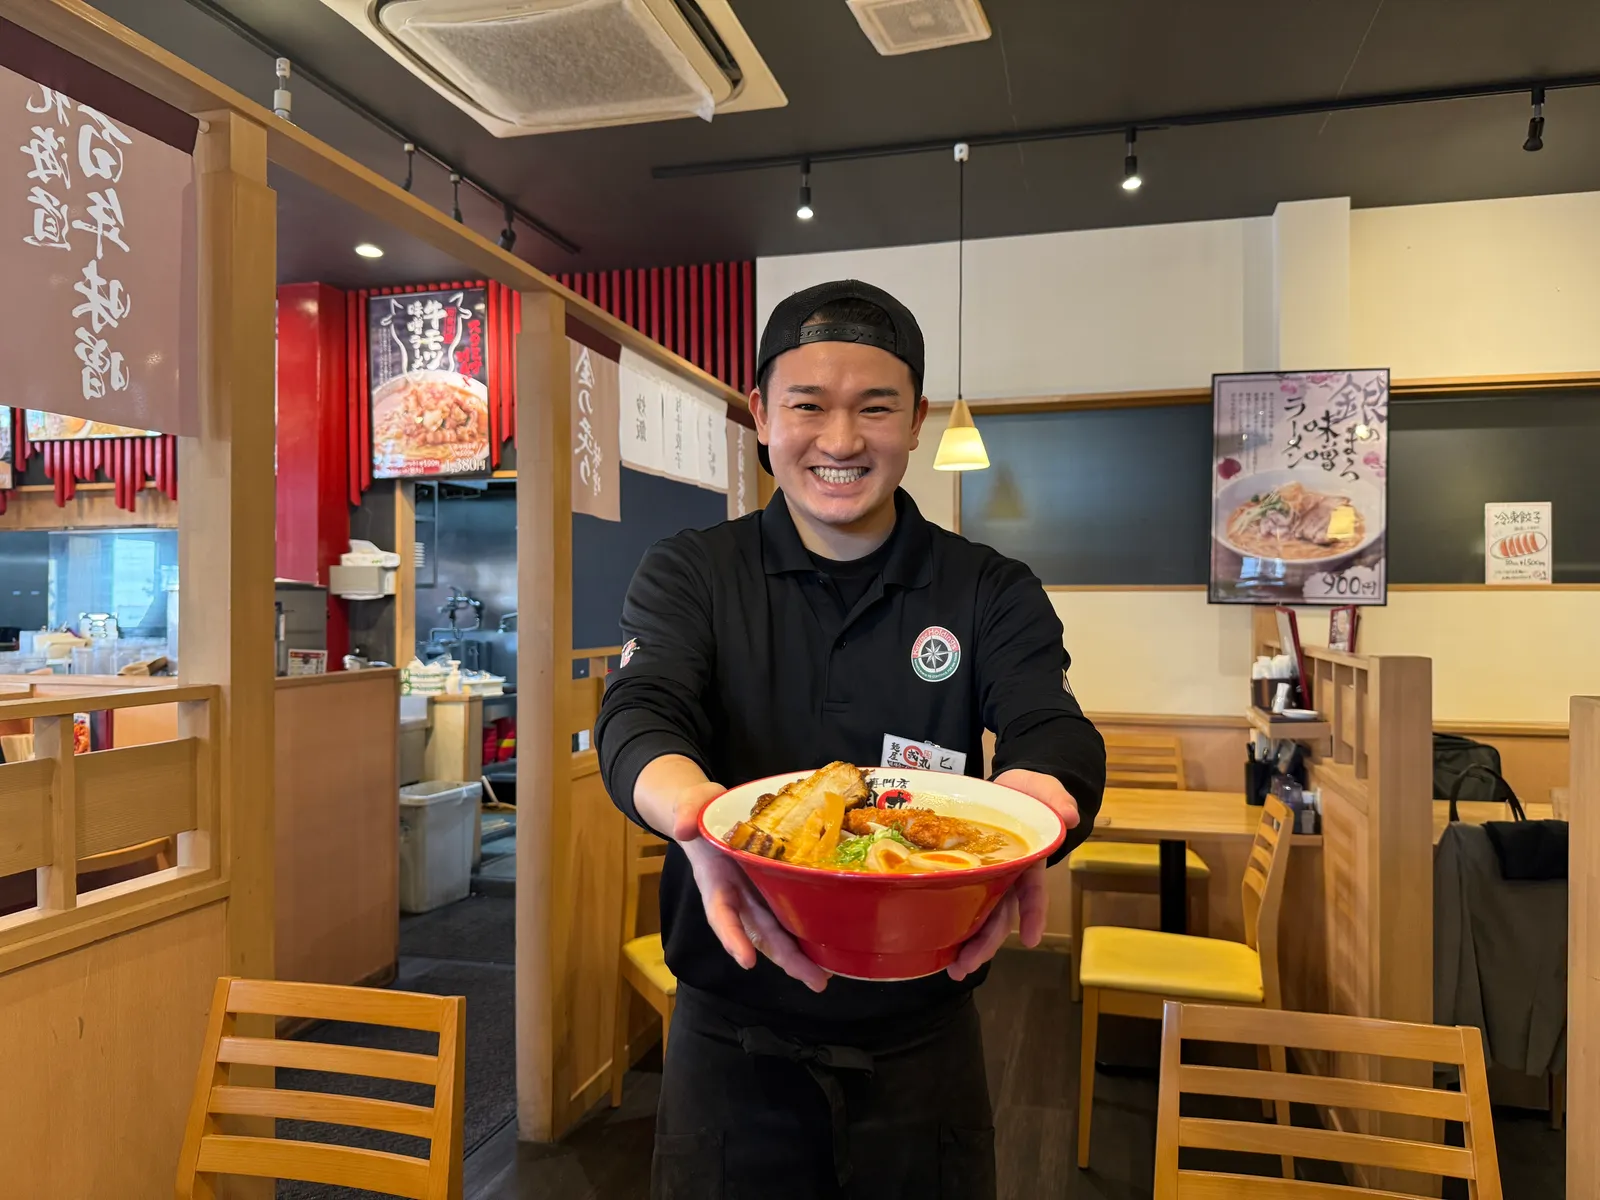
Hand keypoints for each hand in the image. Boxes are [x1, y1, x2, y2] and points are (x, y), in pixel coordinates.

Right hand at [634, 759, 829, 992]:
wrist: (709, 814)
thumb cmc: (701, 812)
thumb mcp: (691, 805)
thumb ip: (685, 812)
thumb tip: (683, 827)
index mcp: (716, 881)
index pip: (721, 913)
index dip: (732, 937)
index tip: (746, 961)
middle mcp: (737, 897)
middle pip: (760, 934)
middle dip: (785, 958)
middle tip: (814, 981)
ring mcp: (757, 896)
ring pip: (778, 931)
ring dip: (799, 956)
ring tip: (824, 978)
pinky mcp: (775, 888)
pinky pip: (790, 913)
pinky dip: (807, 932)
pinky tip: (829, 948)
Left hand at [947, 769, 1079, 981]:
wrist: (1007, 789)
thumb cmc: (1030, 794)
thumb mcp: (1044, 791)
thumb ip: (1057, 800)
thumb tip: (1071, 816)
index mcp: (1029, 860)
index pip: (1033, 892)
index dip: (1033, 914)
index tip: (1031, 939)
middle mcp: (1010, 877)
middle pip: (1001, 915)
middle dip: (988, 943)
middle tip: (968, 965)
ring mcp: (989, 879)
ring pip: (980, 916)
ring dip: (969, 944)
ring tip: (954, 968)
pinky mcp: (966, 874)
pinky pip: (959, 900)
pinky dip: (951, 922)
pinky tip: (935, 944)